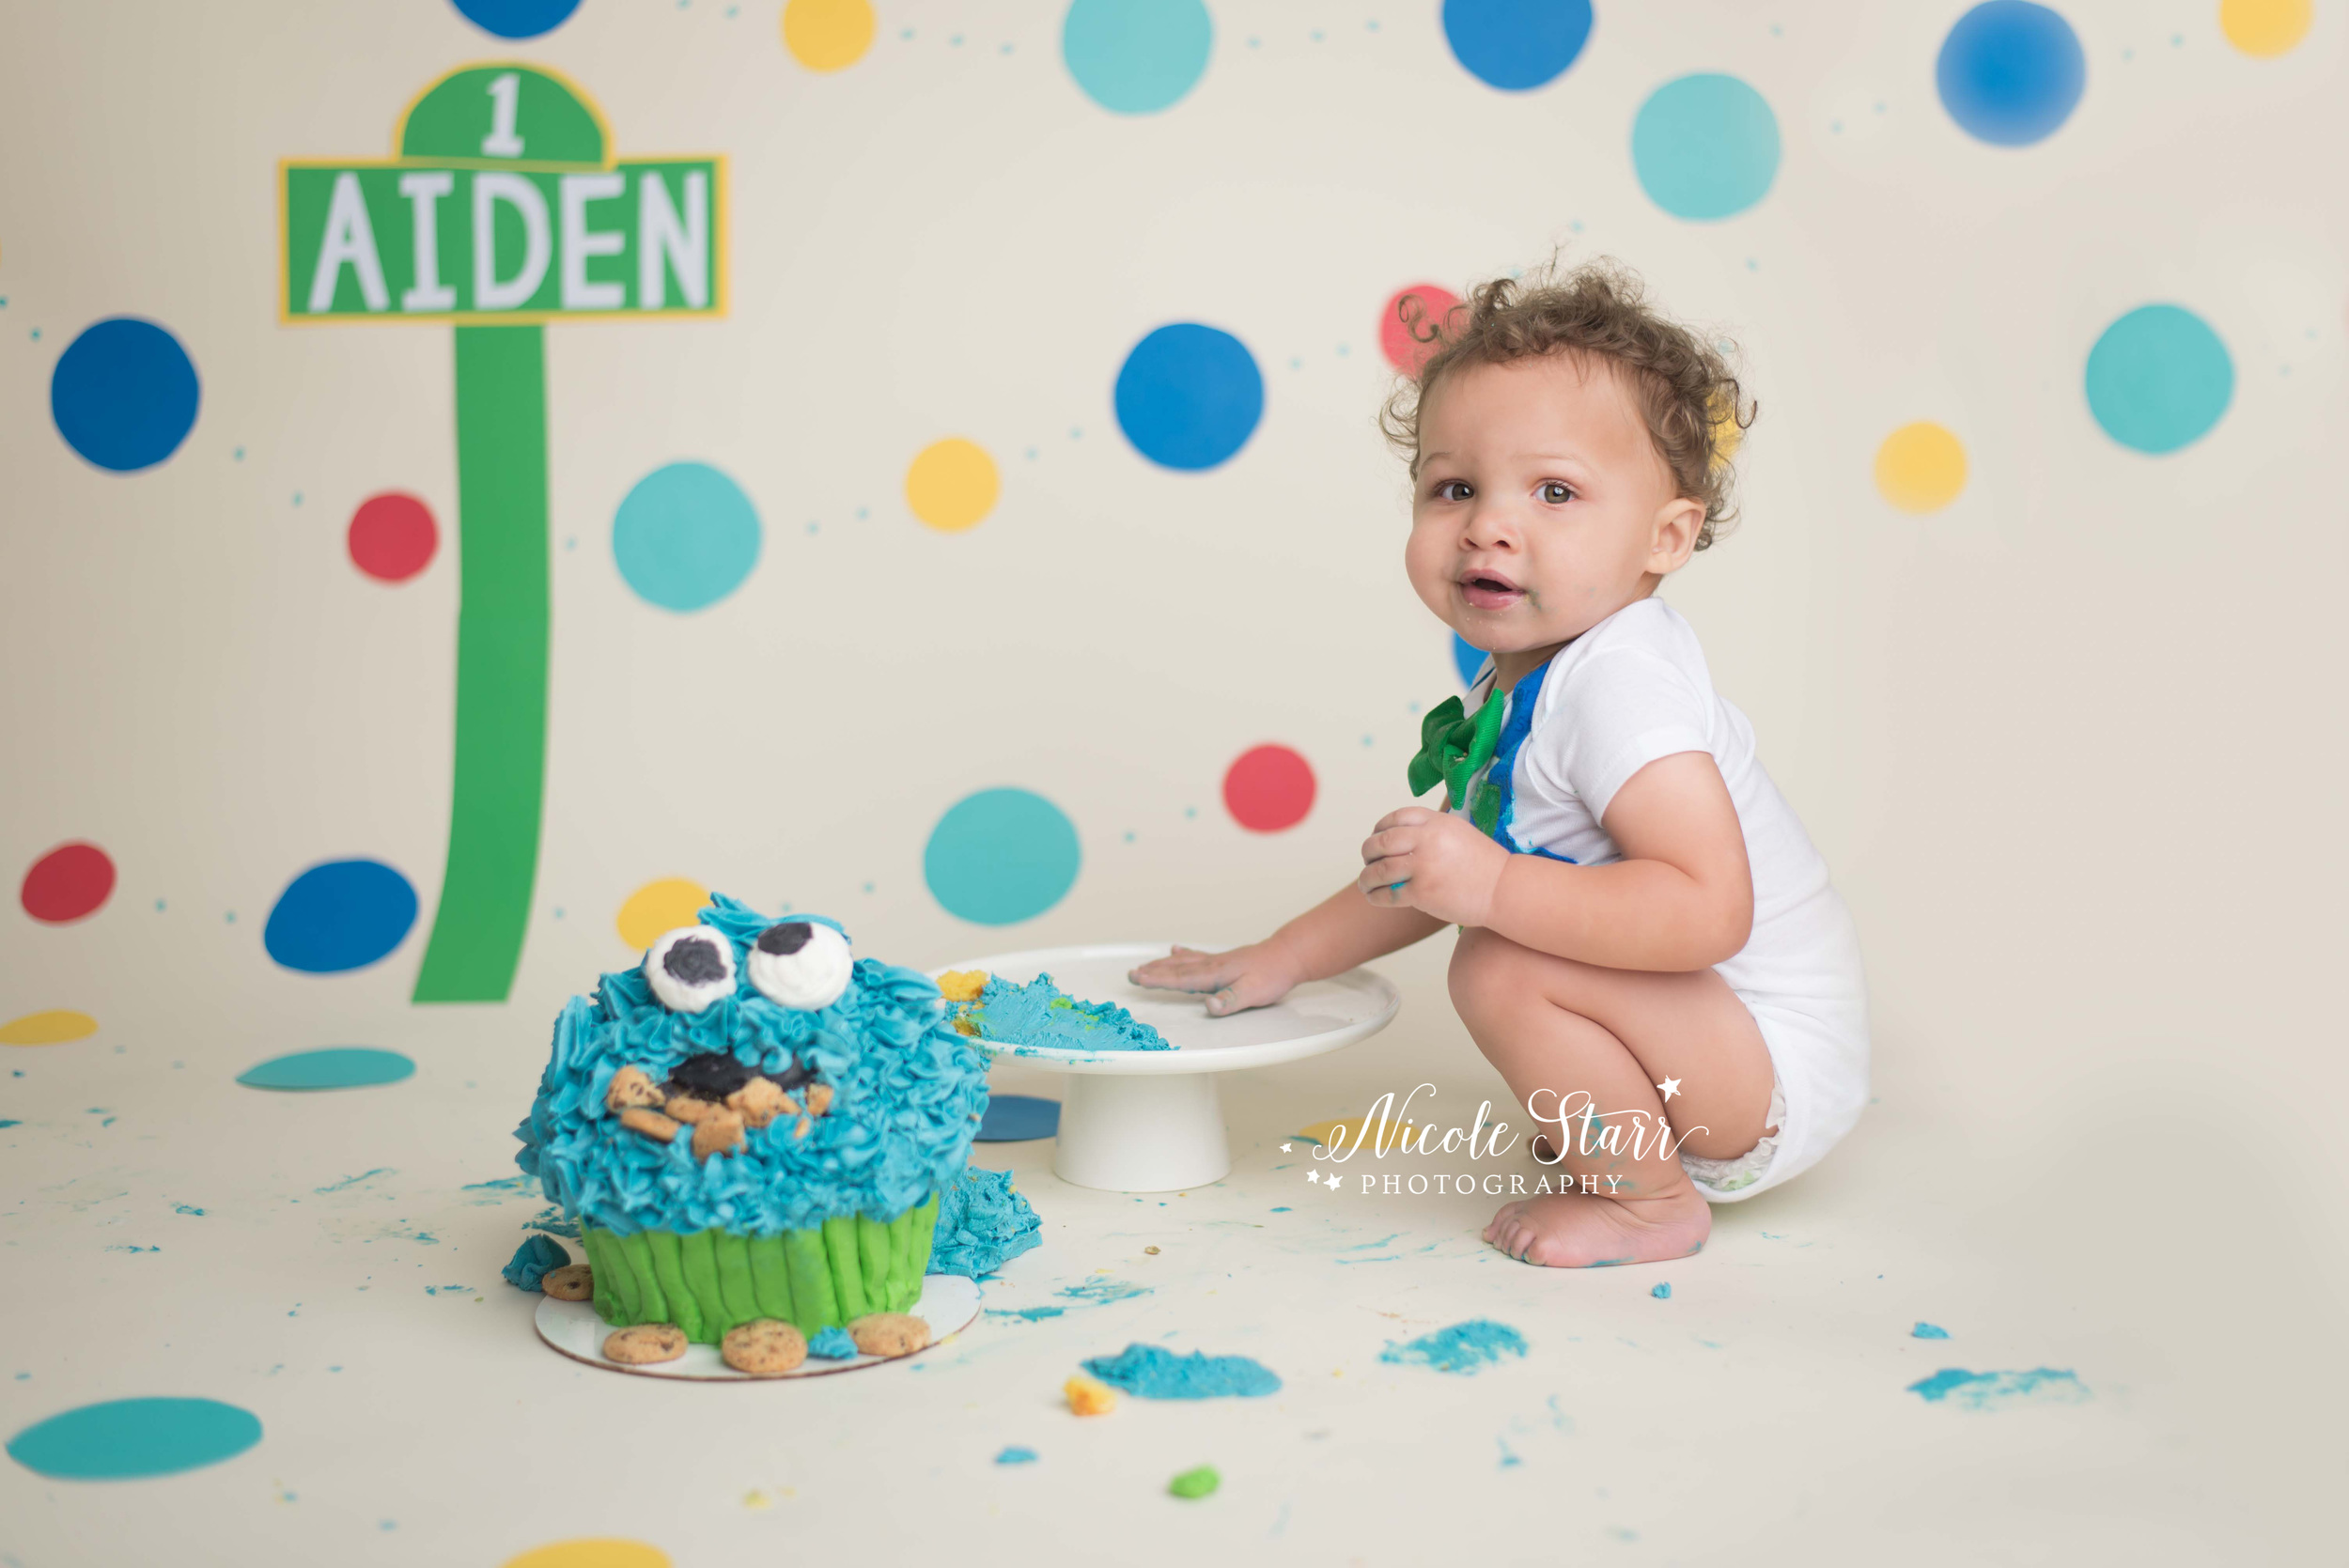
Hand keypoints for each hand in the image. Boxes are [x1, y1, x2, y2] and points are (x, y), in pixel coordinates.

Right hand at [1127, 942, 1302, 1016]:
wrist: (1287, 955)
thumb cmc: (1272, 976)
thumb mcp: (1254, 992)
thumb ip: (1231, 1000)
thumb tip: (1209, 1005)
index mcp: (1215, 974)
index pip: (1181, 979)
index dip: (1158, 980)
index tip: (1138, 979)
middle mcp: (1212, 965)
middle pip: (1176, 969)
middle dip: (1152, 972)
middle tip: (1131, 975)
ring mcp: (1216, 961)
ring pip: (1183, 962)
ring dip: (1162, 965)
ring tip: (1144, 966)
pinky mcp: (1223, 960)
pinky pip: (1196, 956)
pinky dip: (1182, 954)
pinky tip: (1175, 950)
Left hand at [1357, 806, 1508, 926]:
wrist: (1504, 890)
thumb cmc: (1484, 864)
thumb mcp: (1460, 831)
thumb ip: (1433, 828)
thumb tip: (1404, 832)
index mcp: (1437, 822)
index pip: (1396, 818)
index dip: (1379, 828)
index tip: (1375, 838)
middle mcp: (1427, 840)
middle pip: (1381, 842)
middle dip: (1368, 853)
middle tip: (1367, 862)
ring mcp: (1424, 866)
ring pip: (1380, 869)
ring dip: (1367, 878)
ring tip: (1365, 884)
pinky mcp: (1422, 892)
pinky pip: (1388, 893)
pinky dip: (1376, 896)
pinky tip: (1374, 897)